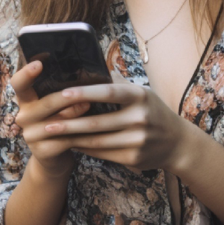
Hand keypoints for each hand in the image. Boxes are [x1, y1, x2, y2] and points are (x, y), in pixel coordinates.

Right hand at [10, 62, 89, 176]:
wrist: (55, 160)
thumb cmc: (60, 124)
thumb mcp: (57, 106)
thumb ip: (62, 91)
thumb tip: (86, 70)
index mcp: (26, 101)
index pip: (19, 84)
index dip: (26, 73)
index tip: (39, 63)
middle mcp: (24, 116)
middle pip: (46, 102)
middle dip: (68, 96)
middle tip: (87, 89)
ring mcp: (31, 135)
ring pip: (58, 122)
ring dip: (76, 113)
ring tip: (90, 105)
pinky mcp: (42, 152)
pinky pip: (64, 140)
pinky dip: (80, 134)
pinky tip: (93, 129)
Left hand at [41, 81, 185, 172]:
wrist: (177, 143)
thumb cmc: (151, 110)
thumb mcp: (141, 92)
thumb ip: (117, 82)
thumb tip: (88, 66)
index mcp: (140, 95)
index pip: (109, 92)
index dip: (85, 93)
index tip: (63, 93)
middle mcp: (140, 117)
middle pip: (97, 122)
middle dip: (68, 124)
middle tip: (46, 123)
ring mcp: (137, 140)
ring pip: (97, 141)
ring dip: (72, 138)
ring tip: (52, 135)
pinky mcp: (133, 158)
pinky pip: (102, 153)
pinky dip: (84, 148)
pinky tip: (71, 144)